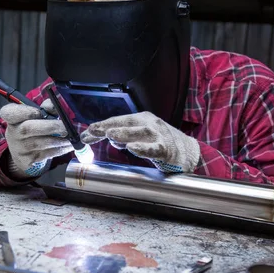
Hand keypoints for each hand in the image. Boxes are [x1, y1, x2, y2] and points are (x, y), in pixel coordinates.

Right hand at [0, 99, 72, 176]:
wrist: (24, 151)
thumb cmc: (33, 127)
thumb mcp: (35, 116)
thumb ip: (46, 108)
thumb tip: (55, 106)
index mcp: (12, 118)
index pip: (9, 112)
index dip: (25, 111)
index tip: (39, 112)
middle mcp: (12, 133)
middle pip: (28, 128)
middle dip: (50, 126)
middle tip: (66, 127)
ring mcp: (18, 148)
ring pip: (39, 143)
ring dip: (58, 140)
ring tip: (71, 138)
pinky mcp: (26, 160)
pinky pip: (45, 154)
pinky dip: (59, 149)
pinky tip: (68, 146)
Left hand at [81, 111, 199, 172]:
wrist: (188, 152)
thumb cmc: (162, 143)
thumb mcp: (140, 138)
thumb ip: (123, 138)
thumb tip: (107, 138)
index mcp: (141, 120)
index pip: (117, 121)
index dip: (101, 126)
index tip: (85, 134)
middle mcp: (150, 124)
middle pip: (127, 122)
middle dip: (108, 126)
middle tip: (93, 130)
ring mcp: (159, 136)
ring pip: (141, 132)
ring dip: (125, 133)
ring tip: (111, 135)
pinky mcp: (167, 149)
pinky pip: (154, 149)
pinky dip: (143, 148)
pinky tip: (133, 149)